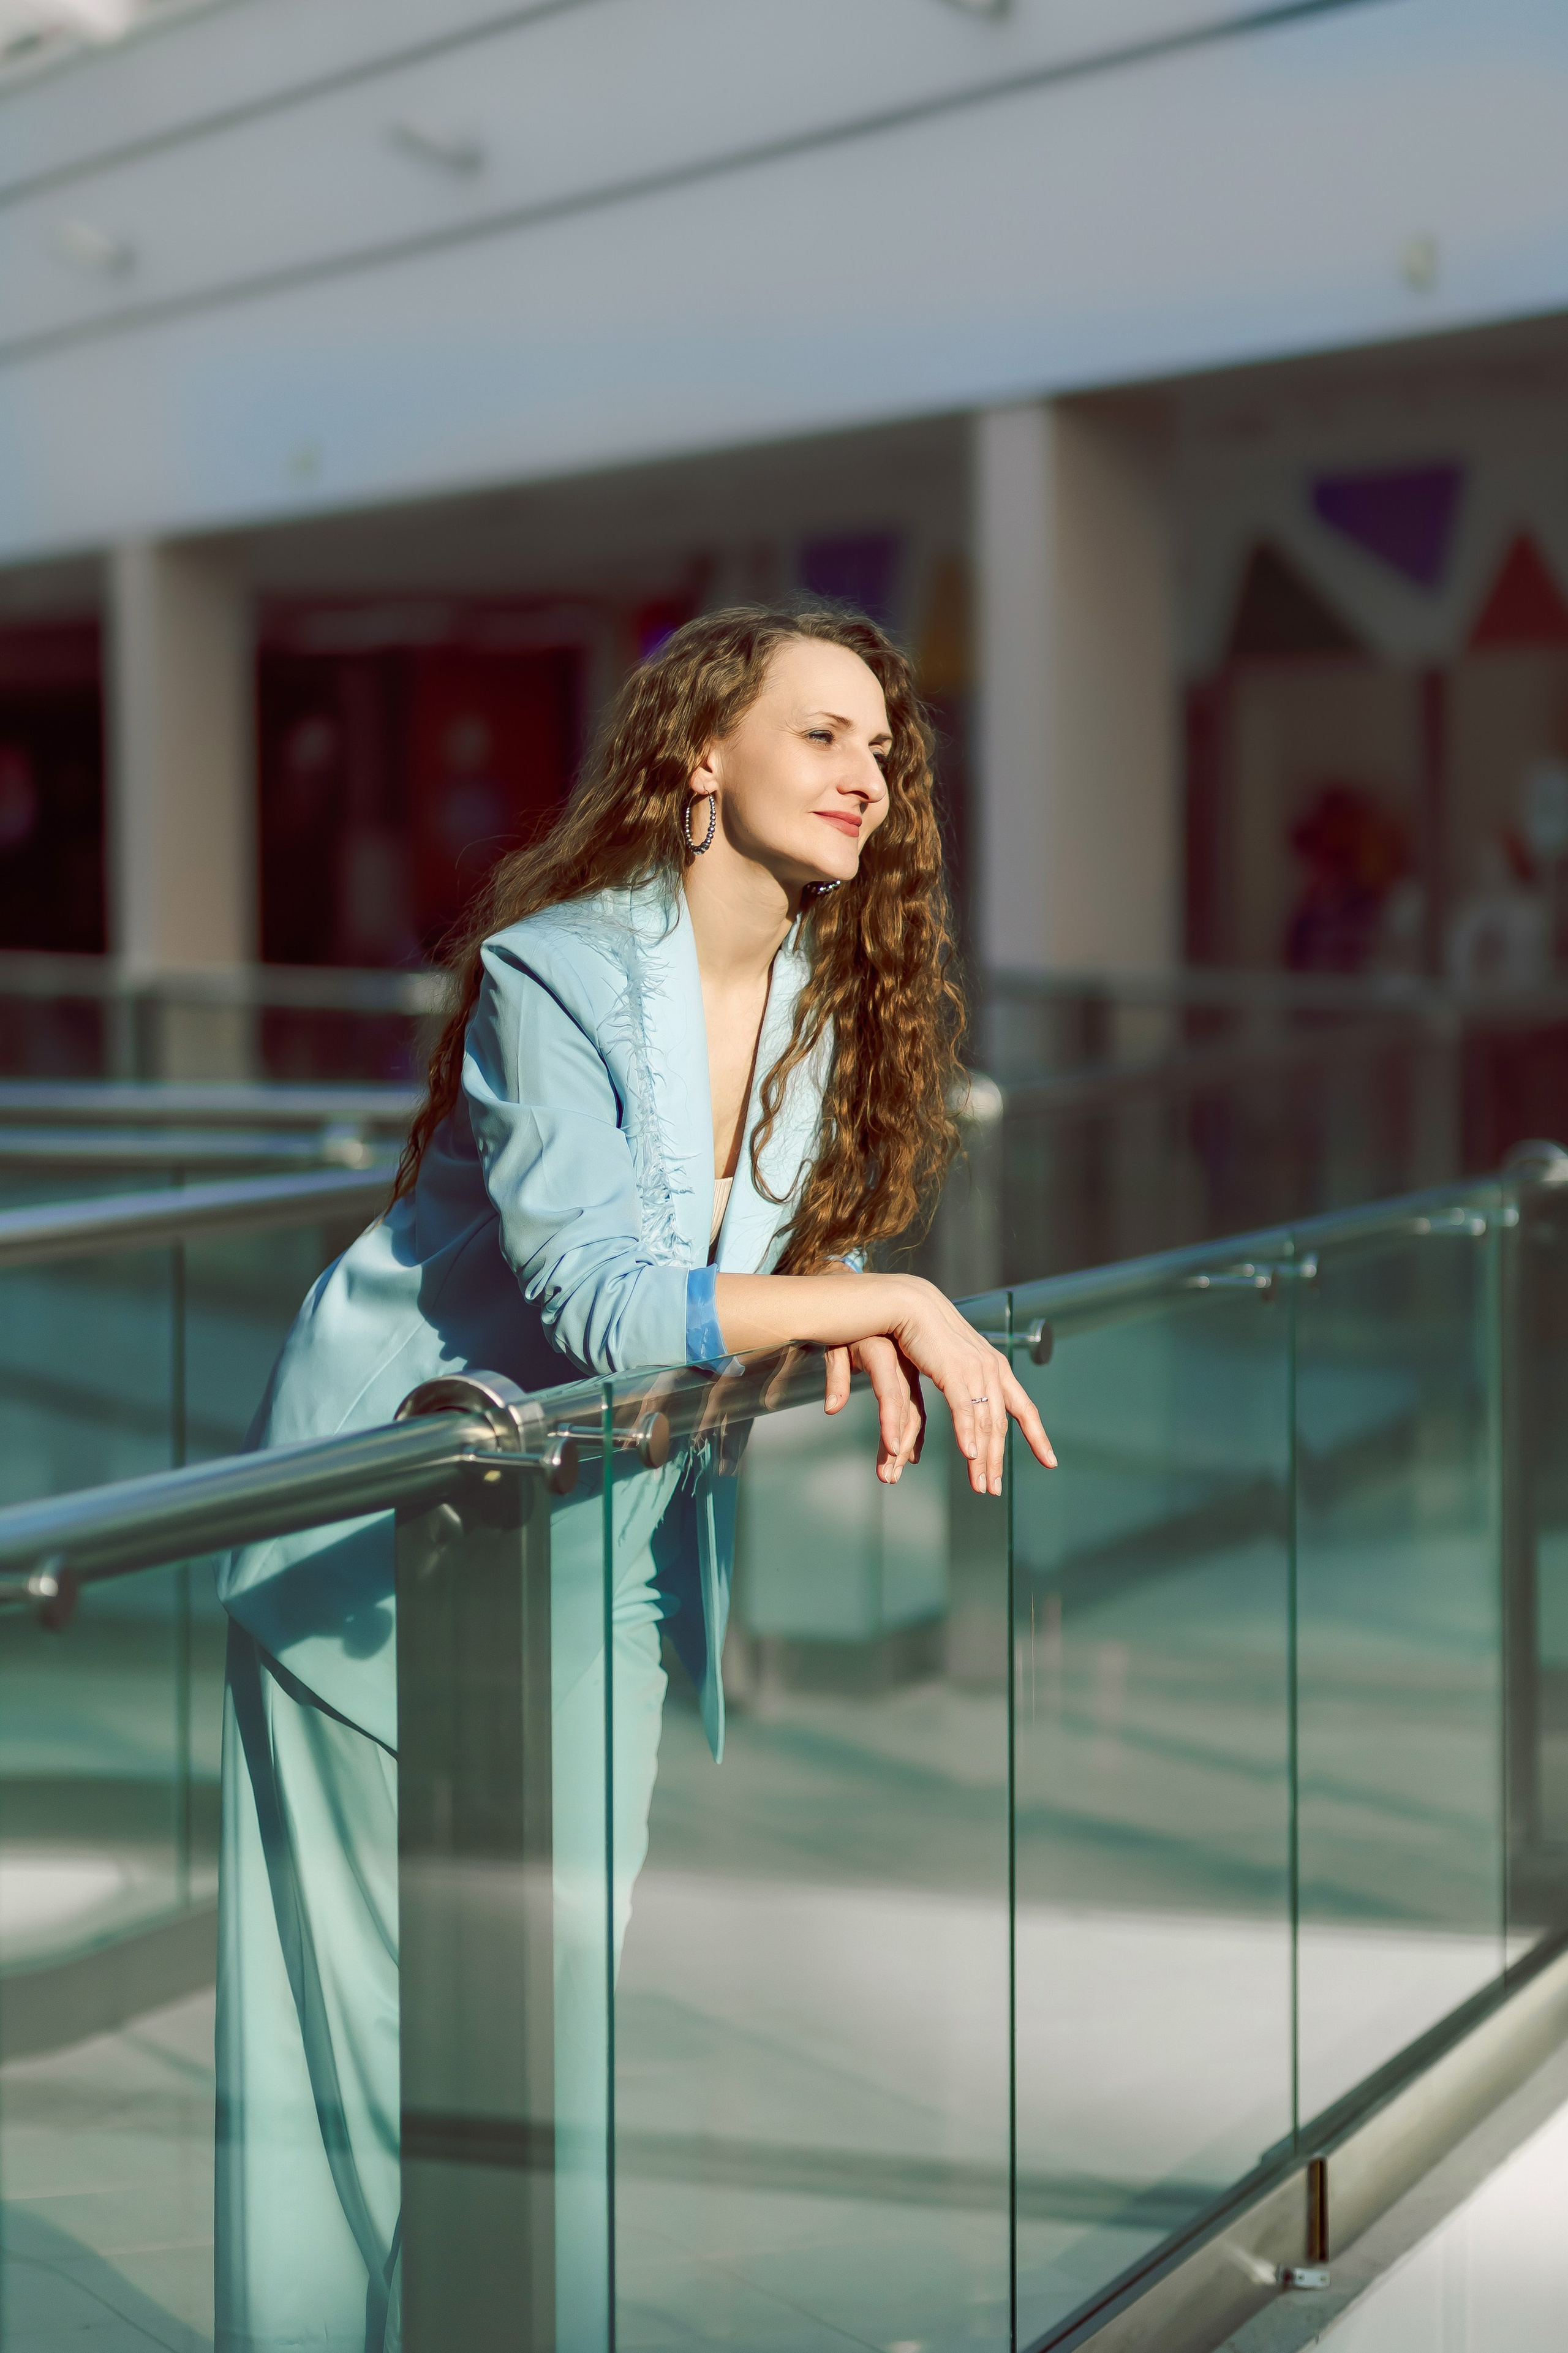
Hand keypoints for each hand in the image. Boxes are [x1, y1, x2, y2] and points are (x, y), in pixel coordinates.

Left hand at [823, 1334, 924, 1483]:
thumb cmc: (844, 1326)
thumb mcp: (835, 1346)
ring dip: (904, 1446)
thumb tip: (832, 1408)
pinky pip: (918, 1410)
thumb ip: (835, 1374)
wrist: (867, 1304)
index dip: (891, 1423)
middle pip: (907, 1411)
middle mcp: (903, 1364)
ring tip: (890, 1474)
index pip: (891, 1393)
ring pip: (915, 1414)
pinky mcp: (913, 1378)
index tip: (892, 1451)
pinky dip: (914, 1434)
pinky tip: (909, 1455)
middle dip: (897, 1447)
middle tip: (886, 1477)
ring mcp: (911, 1372)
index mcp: (883, 1352)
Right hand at [885, 1276, 1055, 1498]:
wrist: (911, 1305)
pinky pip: (965, 1409)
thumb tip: (972, 1399)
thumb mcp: (955, 1361)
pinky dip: (968, 1434)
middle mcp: (992, 1370)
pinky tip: (969, 1455)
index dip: (1037, 1436)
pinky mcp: (953, 1371)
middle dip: (998, 1460)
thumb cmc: (927, 1334)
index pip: (1023, 1407)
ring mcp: (975, 1370)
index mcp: (995, 1368)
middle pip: (1001, 1424)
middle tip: (995, 1490)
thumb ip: (966, 1382)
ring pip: (985, 1422)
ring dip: (983, 1458)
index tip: (1050, 1462)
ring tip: (981, 1486)